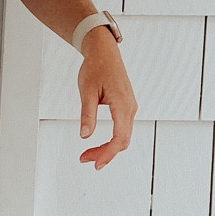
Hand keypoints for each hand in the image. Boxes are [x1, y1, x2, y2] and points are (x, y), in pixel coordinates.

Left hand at [78, 32, 135, 166]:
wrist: (104, 52)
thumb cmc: (97, 67)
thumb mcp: (87, 91)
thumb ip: (87, 114)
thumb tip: (84, 135)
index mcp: (123, 104)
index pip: (119, 137)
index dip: (108, 153)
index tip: (96, 163)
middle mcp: (130, 107)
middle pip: (123, 141)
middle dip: (105, 153)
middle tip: (86, 159)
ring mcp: (130, 107)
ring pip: (123, 136)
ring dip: (108, 148)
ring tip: (89, 154)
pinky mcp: (126, 106)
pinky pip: (122, 129)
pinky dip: (112, 139)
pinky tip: (100, 144)